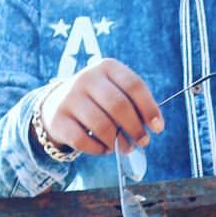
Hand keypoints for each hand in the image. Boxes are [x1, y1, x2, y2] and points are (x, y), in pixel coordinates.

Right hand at [39, 59, 162, 154]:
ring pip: (101, 125)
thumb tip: (153, 127)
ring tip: (124, 147)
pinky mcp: (58, 119)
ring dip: (117, 142)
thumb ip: (135, 105)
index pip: (134, 85)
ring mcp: (69, 98)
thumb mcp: (116, 92)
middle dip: (135, 128)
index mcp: (107, 67)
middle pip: (118, 105)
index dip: (149, 108)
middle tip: (143, 142)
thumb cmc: (98, 100)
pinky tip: (104, 149)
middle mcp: (86, 78)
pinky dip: (99, 149)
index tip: (158, 128)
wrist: (57, 104)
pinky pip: (83, 140)